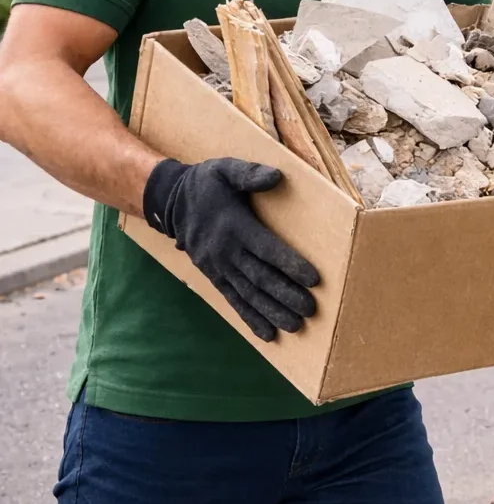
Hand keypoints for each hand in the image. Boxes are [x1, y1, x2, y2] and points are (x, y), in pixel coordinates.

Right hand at [143, 157, 318, 341]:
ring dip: (272, 312)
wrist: (170, 202)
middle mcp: (226, 252)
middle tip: (310, 309)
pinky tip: (268, 335)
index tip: (313, 279)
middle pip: (260, 278)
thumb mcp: (226, 169)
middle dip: (286, 295)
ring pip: (249, 295)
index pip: (267, 249)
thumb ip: (250, 174)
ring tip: (296, 326)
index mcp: (234, 226)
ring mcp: (218, 267)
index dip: (290, 265)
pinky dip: (251, 318)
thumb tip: (276, 177)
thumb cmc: (206, 183)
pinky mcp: (213, 276)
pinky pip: (233, 301)